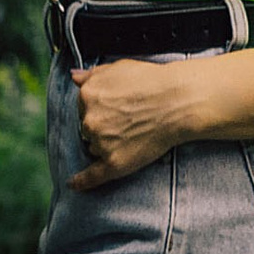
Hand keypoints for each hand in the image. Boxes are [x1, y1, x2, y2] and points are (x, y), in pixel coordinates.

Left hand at [69, 47, 253, 187]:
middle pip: (87, 128)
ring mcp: (101, 142)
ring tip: (134, 133)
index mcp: (87, 95)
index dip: (101, 108)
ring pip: (95, 146)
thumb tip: (74, 77)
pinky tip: (74, 185)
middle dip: (103, 125)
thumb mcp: (118, 68)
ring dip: (106, 143)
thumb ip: (93, 73)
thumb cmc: (152, 82)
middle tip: (128, 119)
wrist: (178, 102)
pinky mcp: (114, 163)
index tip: (117, 107)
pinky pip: (92, 176)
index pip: (84, 107)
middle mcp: (89, 120)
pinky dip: (82, 181)